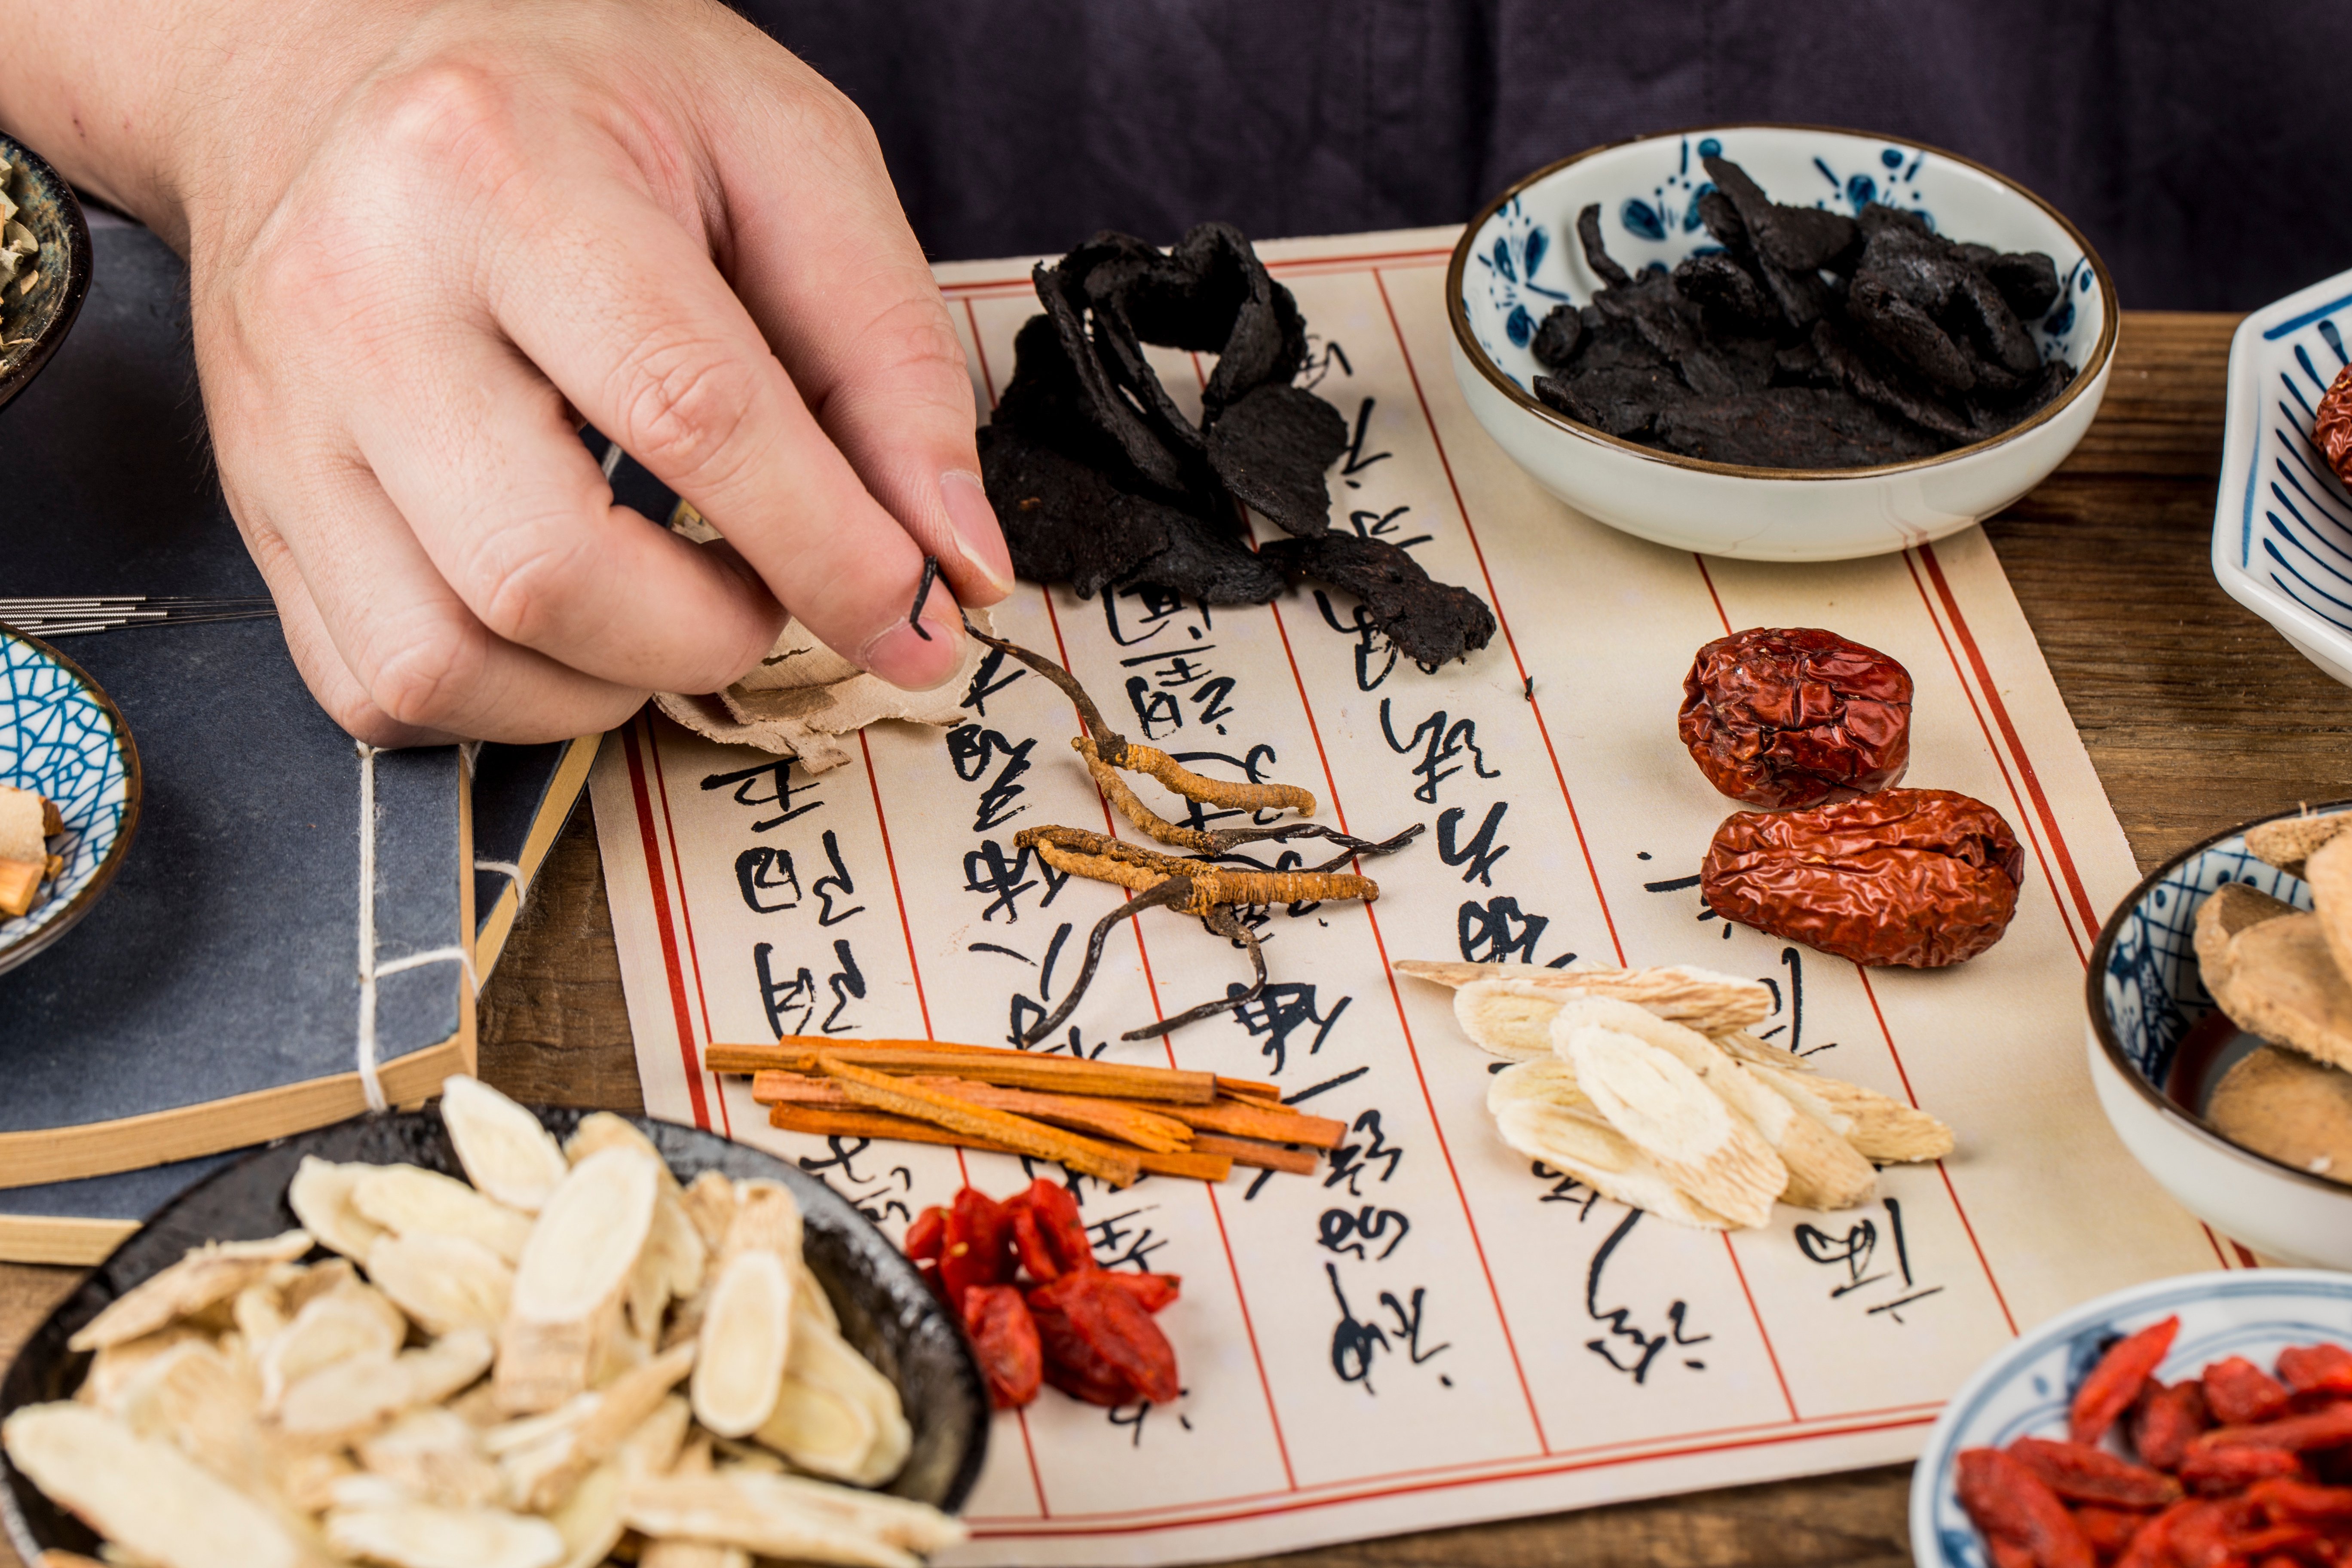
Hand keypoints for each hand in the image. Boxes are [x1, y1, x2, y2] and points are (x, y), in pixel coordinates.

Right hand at [0, 0, 1010, 742]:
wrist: (341, 60)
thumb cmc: (582, 99)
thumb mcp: (785, 157)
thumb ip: (888, 359)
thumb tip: (956, 560)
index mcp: (494, 169)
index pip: (690, 415)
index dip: (832, 552)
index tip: (921, 617)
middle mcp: (358, 297)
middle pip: (548, 570)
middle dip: (710, 634)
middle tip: (771, 587)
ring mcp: (287, 415)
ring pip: (448, 659)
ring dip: (611, 685)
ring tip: (676, 603)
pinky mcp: (260, 501)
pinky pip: (381, 688)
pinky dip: (509, 704)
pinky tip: (575, 622)